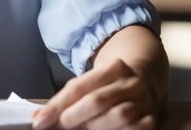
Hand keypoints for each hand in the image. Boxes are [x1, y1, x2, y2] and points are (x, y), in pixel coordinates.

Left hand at [32, 58, 159, 129]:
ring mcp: (144, 102)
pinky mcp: (151, 120)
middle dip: (73, 118)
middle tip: (58, 127)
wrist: (146, 81)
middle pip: (97, 101)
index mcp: (114, 68)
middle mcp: (131, 83)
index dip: (57, 106)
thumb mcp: (91, 82)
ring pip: (116, 117)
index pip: (79, 87)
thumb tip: (40, 118)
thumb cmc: (109, 84)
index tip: (39, 121)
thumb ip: (67, 99)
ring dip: (92, 128)